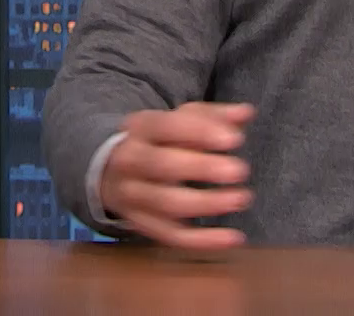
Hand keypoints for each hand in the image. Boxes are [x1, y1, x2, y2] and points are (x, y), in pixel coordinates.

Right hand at [98, 102, 255, 249]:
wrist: (108, 169)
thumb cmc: (156, 141)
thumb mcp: (177, 120)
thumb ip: (211, 117)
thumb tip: (245, 113)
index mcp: (140, 127)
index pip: (166, 126)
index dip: (200, 132)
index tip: (235, 139)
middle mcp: (129, 160)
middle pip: (162, 165)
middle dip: (202, 168)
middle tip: (241, 170)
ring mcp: (131, 195)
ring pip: (166, 203)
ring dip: (206, 203)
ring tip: (241, 198)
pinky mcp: (140, 224)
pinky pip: (171, 236)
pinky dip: (203, 241)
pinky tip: (233, 237)